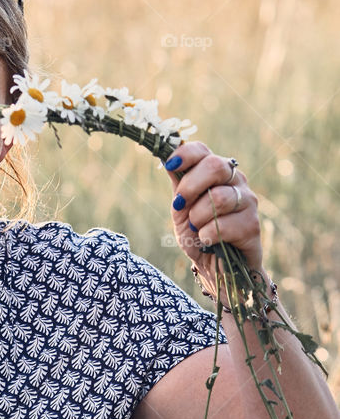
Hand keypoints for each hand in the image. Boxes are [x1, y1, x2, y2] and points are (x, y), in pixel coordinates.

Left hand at [165, 141, 263, 281]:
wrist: (217, 268)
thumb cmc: (199, 234)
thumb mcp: (182, 209)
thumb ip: (178, 185)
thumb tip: (165, 157)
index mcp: (216, 173)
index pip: (203, 151)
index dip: (185, 155)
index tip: (170, 165)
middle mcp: (236, 181)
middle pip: (215, 166)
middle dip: (190, 187)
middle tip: (180, 205)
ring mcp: (248, 201)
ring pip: (218, 198)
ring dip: (198, 217)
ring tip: (197, 229)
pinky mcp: (252, 225)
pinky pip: (223, 225)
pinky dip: (207, 236)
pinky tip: (208, 242)